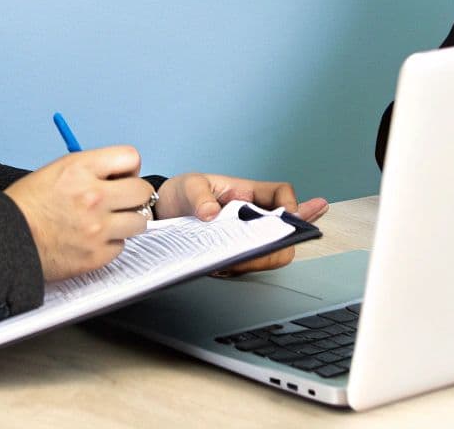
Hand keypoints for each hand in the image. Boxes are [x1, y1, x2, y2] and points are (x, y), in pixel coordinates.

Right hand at [3, 145, 155, 281]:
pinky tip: (92, 240)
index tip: (122, 176)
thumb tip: (121, 174)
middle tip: (120, 201)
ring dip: (126, 221)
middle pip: (142, 192)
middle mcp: (94, 197)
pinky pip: (121, 246)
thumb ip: (92, 169)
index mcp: (81, 169)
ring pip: (139, 221)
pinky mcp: (96, 255)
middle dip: (133, 195)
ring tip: (106, 222)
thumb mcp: (57, 170)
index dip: (128, 168)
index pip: (131, 157)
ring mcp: (97, 228)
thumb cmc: (27, 205)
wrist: (5, 240)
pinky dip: (110, 244)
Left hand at [155, 172, 328, 274]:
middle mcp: (253, 215)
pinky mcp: (237, 253)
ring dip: (259, 258)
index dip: (292, 206)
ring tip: (232, 259)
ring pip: (272, 251)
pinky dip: (243, 267)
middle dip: (279, 242)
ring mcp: (247, 236)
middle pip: (285, 230)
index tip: (287, 219)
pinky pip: (251, 264)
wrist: (162, 214)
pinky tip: (225, 266)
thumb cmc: (180, 194)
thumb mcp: (188, 187)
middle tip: (258, 251)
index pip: (282, 194)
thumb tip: (211, 213)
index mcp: (248, 192)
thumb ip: (200, 197)